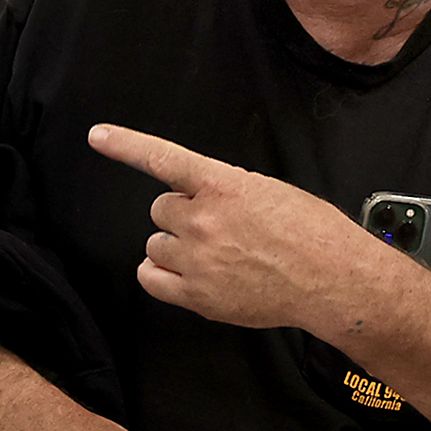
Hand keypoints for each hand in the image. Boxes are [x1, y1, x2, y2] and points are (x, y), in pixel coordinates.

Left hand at [90, 123, 379, 331]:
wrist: (333, 279)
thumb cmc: (313, 233)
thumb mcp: (270, 191)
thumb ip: (227, 191)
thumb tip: (204, 198)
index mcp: (225, 186)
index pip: (165, 159)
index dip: (126, 145)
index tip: (98, 136)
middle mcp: (205, 220)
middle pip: (160, 210)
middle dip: (182, 216)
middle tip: (215, 228)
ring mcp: (197, 259)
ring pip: (155, 243)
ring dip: (176, 246)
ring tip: (213, 255)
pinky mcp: (196, 294)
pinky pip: (150, 278)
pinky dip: (160, 274)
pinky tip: (186, 274)